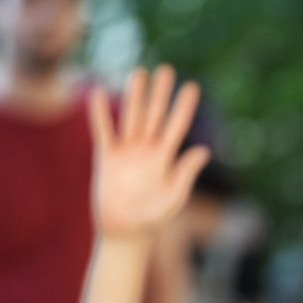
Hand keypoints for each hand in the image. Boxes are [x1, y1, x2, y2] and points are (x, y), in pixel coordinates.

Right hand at [88, 65, 209, 240]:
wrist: (125, 232)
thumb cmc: (152, 219)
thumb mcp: (173, 197)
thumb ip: (186, 173)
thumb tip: (205, 151)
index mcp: (166, 159)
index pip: (177, 127)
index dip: (184, 108)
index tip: (193, 87)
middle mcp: (147, 150)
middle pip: (155, 115)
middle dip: (161, 93)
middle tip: (167, 70)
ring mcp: (126, 151)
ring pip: (131, 117)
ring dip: (135, 96)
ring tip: (139, 73)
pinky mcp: (106, 157)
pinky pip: (103, 131)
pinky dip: (100, 115)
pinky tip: (97, 94)